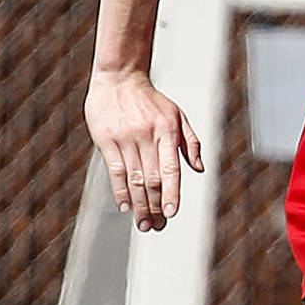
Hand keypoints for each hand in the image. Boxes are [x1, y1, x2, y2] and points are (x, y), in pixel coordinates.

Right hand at [85, 67, 201, 231]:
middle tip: (157, 226)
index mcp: (167, 132)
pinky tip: (125, 206)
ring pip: (133, 179)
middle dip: (155, 206)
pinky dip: (120, 190)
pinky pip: (114, 170)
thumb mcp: (178, 116)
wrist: (120, 78)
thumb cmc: (152, 101)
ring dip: (139, 204)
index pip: (170, 169)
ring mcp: (125, 138)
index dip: (171, 193)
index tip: (172, 213)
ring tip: (143, 223)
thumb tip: (199, 169)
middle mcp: (146, 137)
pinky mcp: (105, 139)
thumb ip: (190, 143)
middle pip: (151, 179)